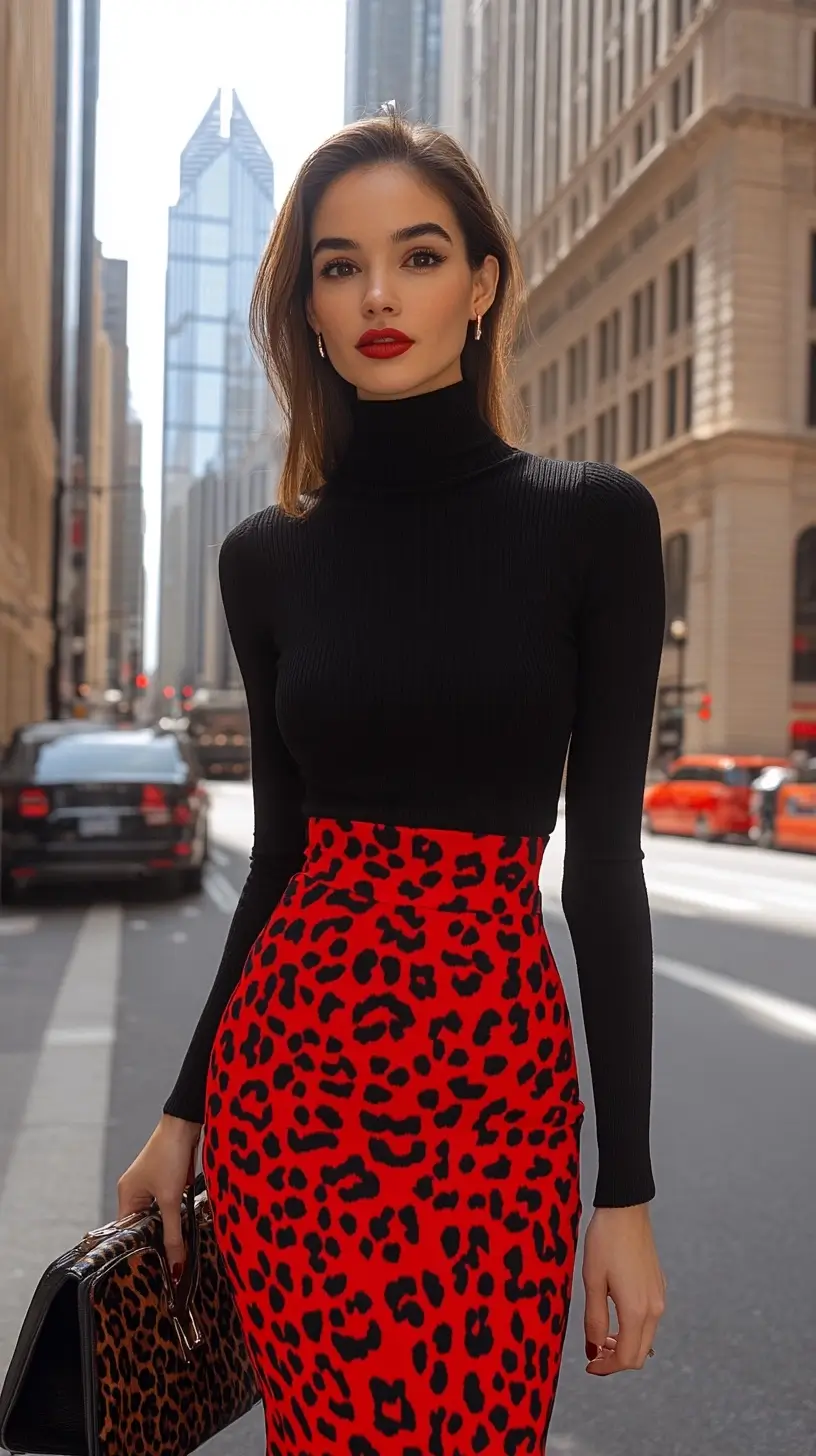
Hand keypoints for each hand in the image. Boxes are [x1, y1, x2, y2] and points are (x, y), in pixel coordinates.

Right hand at [117, 1114, 201, 1278]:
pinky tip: (186, 1221)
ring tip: (179, 1243)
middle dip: (156, 1238)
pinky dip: (177, 1211)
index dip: (140, 1248)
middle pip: (143, 1224)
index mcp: (126, 1195)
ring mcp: (151, 1184)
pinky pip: (168, 1203)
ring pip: (158, 1214)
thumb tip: (175, 1264)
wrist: (185, 1123)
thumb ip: (173, 1233)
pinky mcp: (167, 1179)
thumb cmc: (170, 1154)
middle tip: (170, 1259)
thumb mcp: (172, 1199)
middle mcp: (135, 1190)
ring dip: (169, 1224)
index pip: (127, 1232)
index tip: (153, 1266)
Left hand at [582, 1203, 666, 1374]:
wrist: (626, 1210)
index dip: (607, 1368)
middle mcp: (654, 1309)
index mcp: (637, 1311)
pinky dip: (633, 1328)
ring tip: (602, 1334)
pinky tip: (615, 1314)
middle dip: (616, 1359)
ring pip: (646, 1337)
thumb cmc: (605, 1242)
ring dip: (625, 1343)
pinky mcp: (658, 1286)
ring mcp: (659, 1297)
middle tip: (593, 1353)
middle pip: (640, 1353)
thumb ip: (595, 1320)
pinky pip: (649, 1319)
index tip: (589, 1366)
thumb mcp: (592, 1282)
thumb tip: (595, 1349)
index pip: (627, 1358)